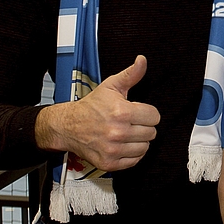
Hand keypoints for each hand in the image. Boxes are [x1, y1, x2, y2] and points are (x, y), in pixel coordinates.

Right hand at [35, 55, 160, 171]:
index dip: (147, 113)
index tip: (137, 112)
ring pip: (144, 147)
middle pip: (151, 133)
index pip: (154, 117)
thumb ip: (131, 74)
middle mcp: (118, 133)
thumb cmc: (92, 106)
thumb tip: (142, 60)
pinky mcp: (109, 163)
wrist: (68, 125)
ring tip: (126, 133)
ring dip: (138, 140)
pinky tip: (122, 144)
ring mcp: (113, 150)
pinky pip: (134, 161)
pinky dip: (131, 153)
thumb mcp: (111, 86)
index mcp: (122, 112)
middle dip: (143, 126)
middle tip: (130, 122)